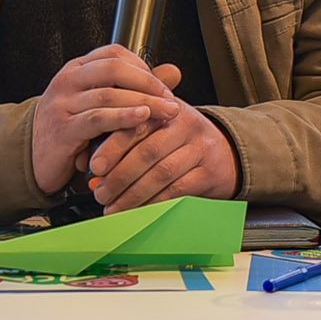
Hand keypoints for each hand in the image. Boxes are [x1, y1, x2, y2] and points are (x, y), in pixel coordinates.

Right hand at [31, 44, 181, 194]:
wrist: (34, 157)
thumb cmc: (71, 129)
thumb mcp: (101, 104)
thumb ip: (136, 87)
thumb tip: (173, 72)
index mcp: (77, 69)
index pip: (114, 54)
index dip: (142, 66)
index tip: (163, 85)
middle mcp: (68, 81)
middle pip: (113, 69)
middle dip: (148, 83)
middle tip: (170, 99)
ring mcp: (63, 104)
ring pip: (109, 94)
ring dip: (144, 102)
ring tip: (166, 112)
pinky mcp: (64, 129)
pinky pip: (98, 119)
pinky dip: (124, 117)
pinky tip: (142, 118)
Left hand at [86, 64, 239, 211]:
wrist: (227, 150)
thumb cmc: (179, 140)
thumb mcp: (156, 128)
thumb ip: (125, 142)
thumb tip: (93, 171)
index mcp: (165, 108)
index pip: (135, 125)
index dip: (112, 147)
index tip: (93, 167)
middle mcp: (185, 124)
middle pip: (147, 151)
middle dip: (119, 176)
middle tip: (100, 193)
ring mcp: (200, 148)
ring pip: (161, 173)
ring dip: (133, 195)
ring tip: (113, 207)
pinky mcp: (210, 172)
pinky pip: (178, 190)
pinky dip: (154, 203)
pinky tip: (138, 211)